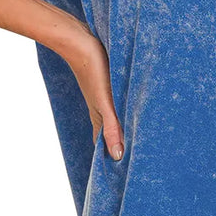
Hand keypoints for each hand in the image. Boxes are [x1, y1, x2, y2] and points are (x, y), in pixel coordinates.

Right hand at [58, 25, 125, 160]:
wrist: (79, 40)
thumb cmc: (93, 69)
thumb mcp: (105, 101)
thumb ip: (113, 127)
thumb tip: (118, 155)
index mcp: (100, 117)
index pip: (104, 146)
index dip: (112, 159)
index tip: (123, 175)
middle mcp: (101, 109)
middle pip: (110, 134)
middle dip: (120, 147)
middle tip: (136, 161)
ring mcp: (102, 97)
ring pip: (114, 119)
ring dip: (123, 129)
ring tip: (136, 140)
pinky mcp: (106, 83)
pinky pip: (116, 104)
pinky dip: (123, 112)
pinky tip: (130, 108)